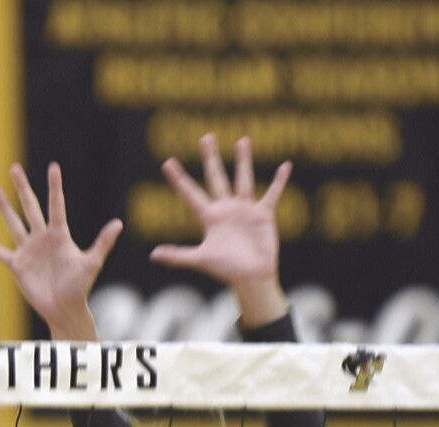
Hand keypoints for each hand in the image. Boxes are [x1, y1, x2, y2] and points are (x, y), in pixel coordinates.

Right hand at [0, 162, 119, 342]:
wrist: (63, 308)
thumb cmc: (80, 286)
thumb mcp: (92, 263)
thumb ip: (102, 243)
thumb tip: (118, 223)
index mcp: (59, 235)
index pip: (56, 206)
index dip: (54, 187)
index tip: (53, 167)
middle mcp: (42, 238)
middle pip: (30, 208)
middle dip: (22, 188)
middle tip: (14, 168)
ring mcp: (27, 250)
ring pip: (13, 223)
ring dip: (3, 207)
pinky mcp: (17, 265)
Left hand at [150, 134, 290, 326]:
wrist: (251, 277)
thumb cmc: (225, 270)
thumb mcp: (200, 259)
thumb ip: (177, 255)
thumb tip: (153, 255)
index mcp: (209, 217)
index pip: (190, 193)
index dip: (179, 179)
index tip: (167, 162)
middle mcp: (225, 209)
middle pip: (216, 177)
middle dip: (211, 158)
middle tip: (206, 137)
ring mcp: (244, 210)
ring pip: (243, 179)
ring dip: (243, 160)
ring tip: (243, 140)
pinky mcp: (263, 214)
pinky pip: (272, 193)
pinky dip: (279, 181)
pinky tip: (285, 165)